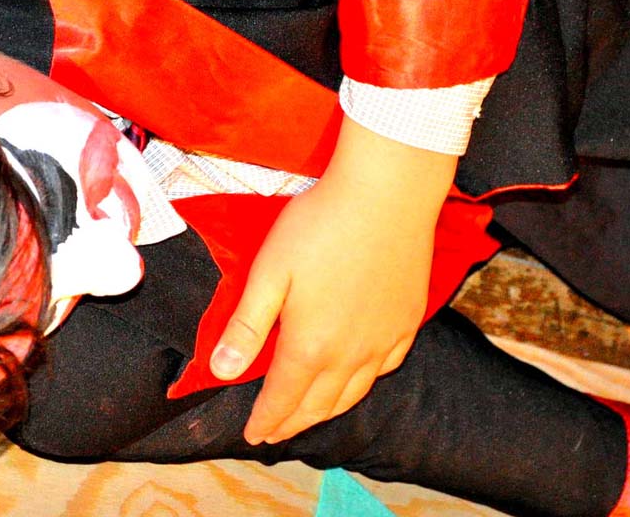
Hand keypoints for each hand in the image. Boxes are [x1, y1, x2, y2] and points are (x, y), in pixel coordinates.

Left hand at [209, 117, 456, 444]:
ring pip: (354, 394)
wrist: (386, 194)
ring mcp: (384, 340)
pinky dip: (364, 383)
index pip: (282, 399)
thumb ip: (247, 326)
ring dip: (327, 410)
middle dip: (292, 423)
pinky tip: (358, 377)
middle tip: (275, 431)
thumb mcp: (269, 271)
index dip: (265, 421)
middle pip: (318, 405)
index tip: (252, 434)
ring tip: (310, 414)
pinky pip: (385, 369)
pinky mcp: (407, 322)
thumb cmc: (319, 225)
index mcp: (310, 345)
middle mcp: (350, 354)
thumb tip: (222, 372)